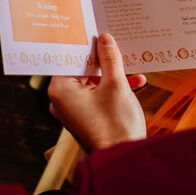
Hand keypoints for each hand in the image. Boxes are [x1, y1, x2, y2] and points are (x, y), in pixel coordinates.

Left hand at [48, 34, 148, 152]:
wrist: (126, 160)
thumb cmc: (116, 125)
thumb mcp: (116, 85)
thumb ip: (110, 59)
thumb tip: (105, 39)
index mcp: (60, 89)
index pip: (69, 58)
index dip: (85, 46)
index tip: (96, 34)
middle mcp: (61, 100)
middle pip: (81, 71)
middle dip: (102, 61)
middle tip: (116, 46)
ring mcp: (72, 111)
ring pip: (91, 84)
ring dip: (112, 76)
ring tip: (132, 68)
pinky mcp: (85, 118)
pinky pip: (96, 96)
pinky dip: (112, 90)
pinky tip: (135, 83)